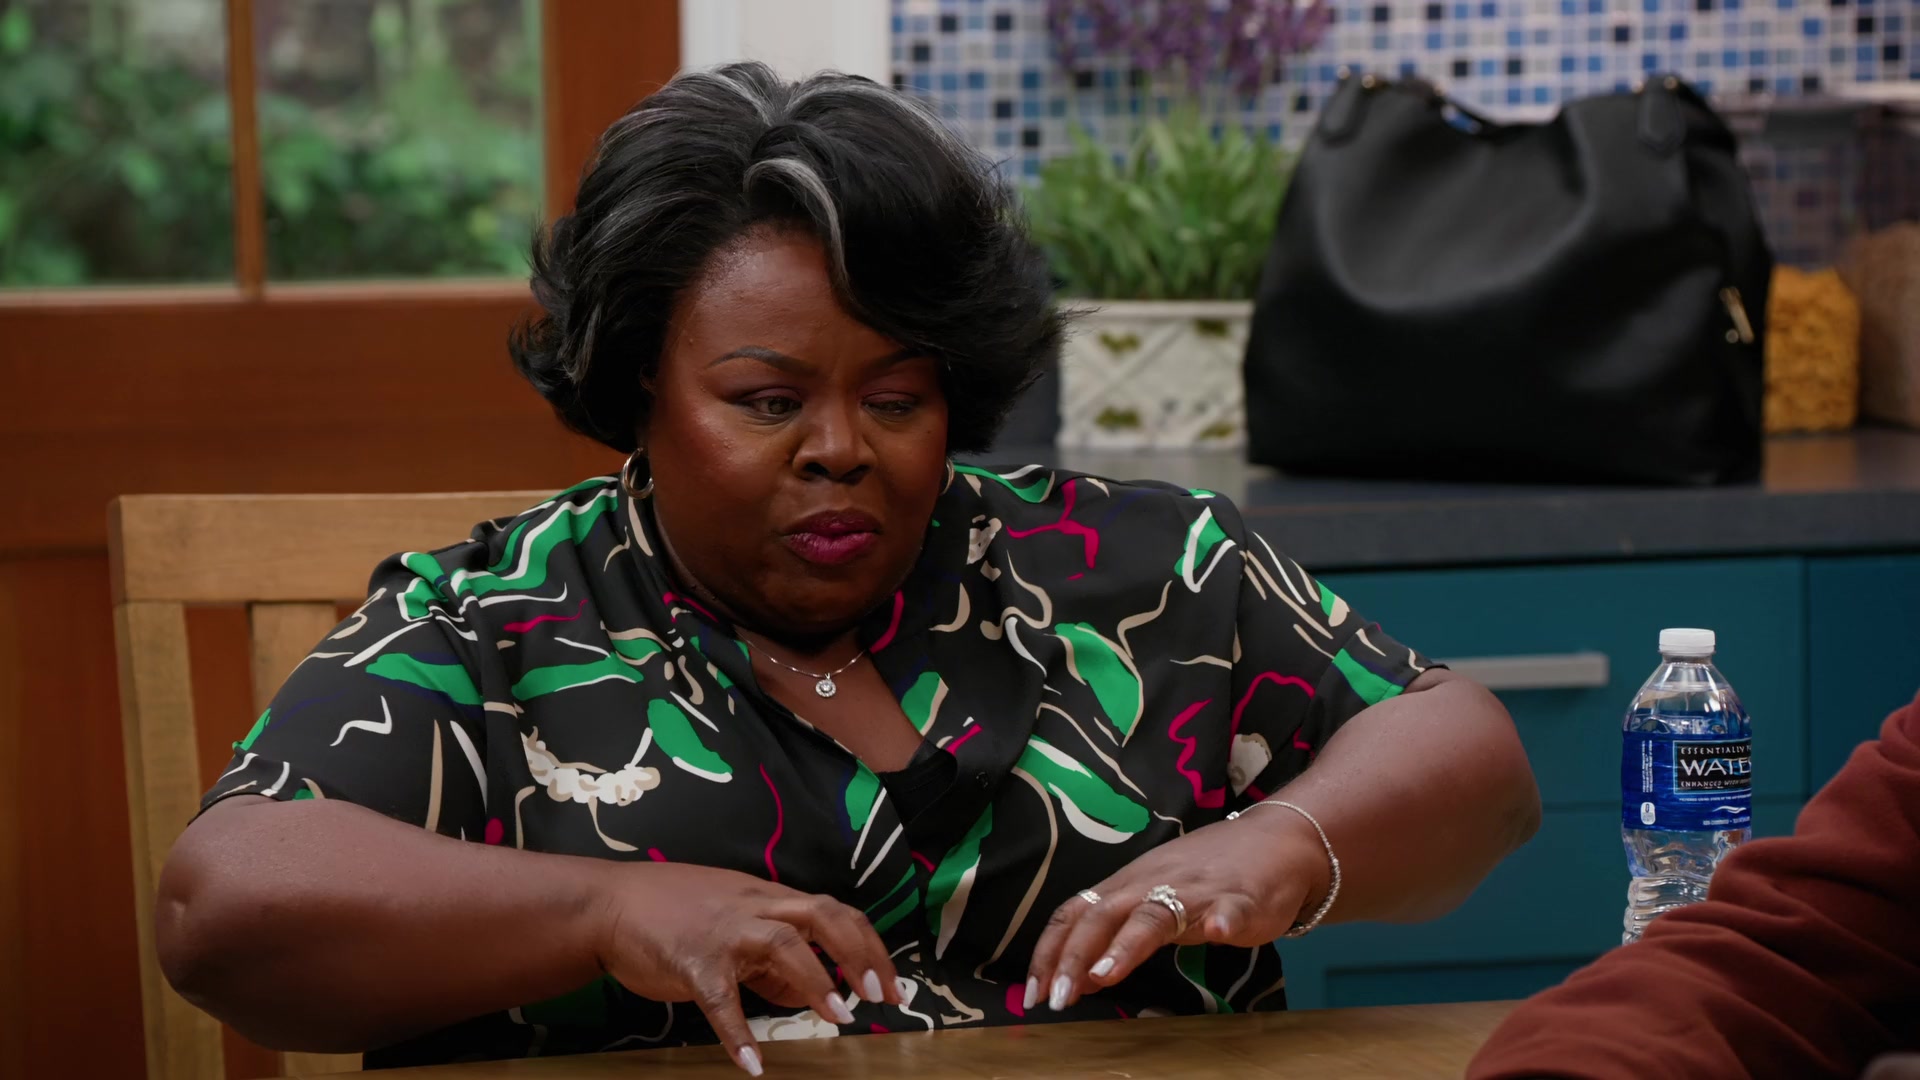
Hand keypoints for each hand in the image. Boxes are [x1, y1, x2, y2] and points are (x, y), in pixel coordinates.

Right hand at [593, 863, 902, 1075]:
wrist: (609, 903)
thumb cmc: (673, 912)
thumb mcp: (733, 921)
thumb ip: (773, 956)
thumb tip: (810, 990)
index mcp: (769, 898)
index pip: (835, 912)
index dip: (869, 945)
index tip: (892, 983)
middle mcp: (754, 908)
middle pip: (824, 917)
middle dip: (859, 955)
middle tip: (880, 996)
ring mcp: (724, 932)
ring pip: (783, 945)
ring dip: (816, 982)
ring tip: (840, 1018)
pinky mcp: (692, 962)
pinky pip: (721, 999)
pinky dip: (739, 1032)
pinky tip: (753, 1064)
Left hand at [1025, 805, 1331, 1011]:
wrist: (1275, 841)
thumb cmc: (1206, 876)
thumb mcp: (1152, 900)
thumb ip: (1115, 935)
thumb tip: (1076, 976)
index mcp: (1128, 886)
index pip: (1074, 914)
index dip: (1049, 952)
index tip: (1031, 992)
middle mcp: (1153, 884)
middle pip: (1103, 915)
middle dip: (1074, 957)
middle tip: (1056, 998)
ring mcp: (1197, 892)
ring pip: (1155, 914)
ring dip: (1127, 945)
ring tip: (1105, 975)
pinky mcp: (1241, 899)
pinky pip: (1232, 909)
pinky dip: (1226, 922)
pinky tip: (1223, 935)